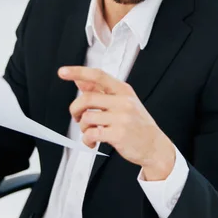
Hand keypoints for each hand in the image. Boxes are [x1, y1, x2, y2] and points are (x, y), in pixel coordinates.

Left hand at [58, 66, 175, 180]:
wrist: (155, 146)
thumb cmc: (137, 124)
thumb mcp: (123, 102)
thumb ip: (101, 91)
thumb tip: (80, 80)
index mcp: (123, 90)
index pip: (98, 75)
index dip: (78, 72)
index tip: (63, 72)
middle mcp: (123, 101)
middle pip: (87, 98)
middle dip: (75, 109)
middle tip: (77, 116)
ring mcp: (122, 118)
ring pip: (87, 117)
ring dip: (83, 127)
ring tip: (90, 132)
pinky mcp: (118, 135)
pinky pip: (92, 134)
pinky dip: (87, 139)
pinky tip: (92, 142)